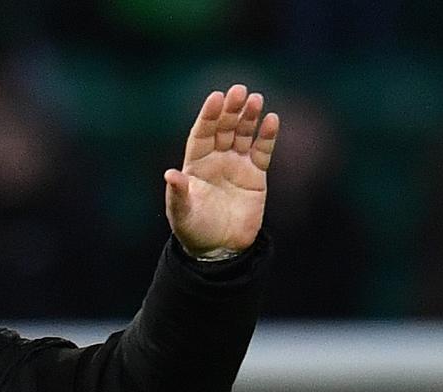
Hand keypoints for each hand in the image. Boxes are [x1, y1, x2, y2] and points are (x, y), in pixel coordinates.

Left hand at [164, 84, 279, 255]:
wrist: (219, 249)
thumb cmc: (195, 230)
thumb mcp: (182, 213)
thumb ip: (178, 193)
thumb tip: (170, 174)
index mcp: (195, 165)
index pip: (202, 134)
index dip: (209, 116)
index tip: (216, 97)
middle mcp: (216, 161)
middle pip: (224, 129)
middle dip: (231, 110)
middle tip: (240, 90)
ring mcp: (236, 166)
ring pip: (243, 135)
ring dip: (249, 117)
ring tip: (256, 99)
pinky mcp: (256, 176)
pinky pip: (262, 151)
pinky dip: (267, 136)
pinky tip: (271, 119)